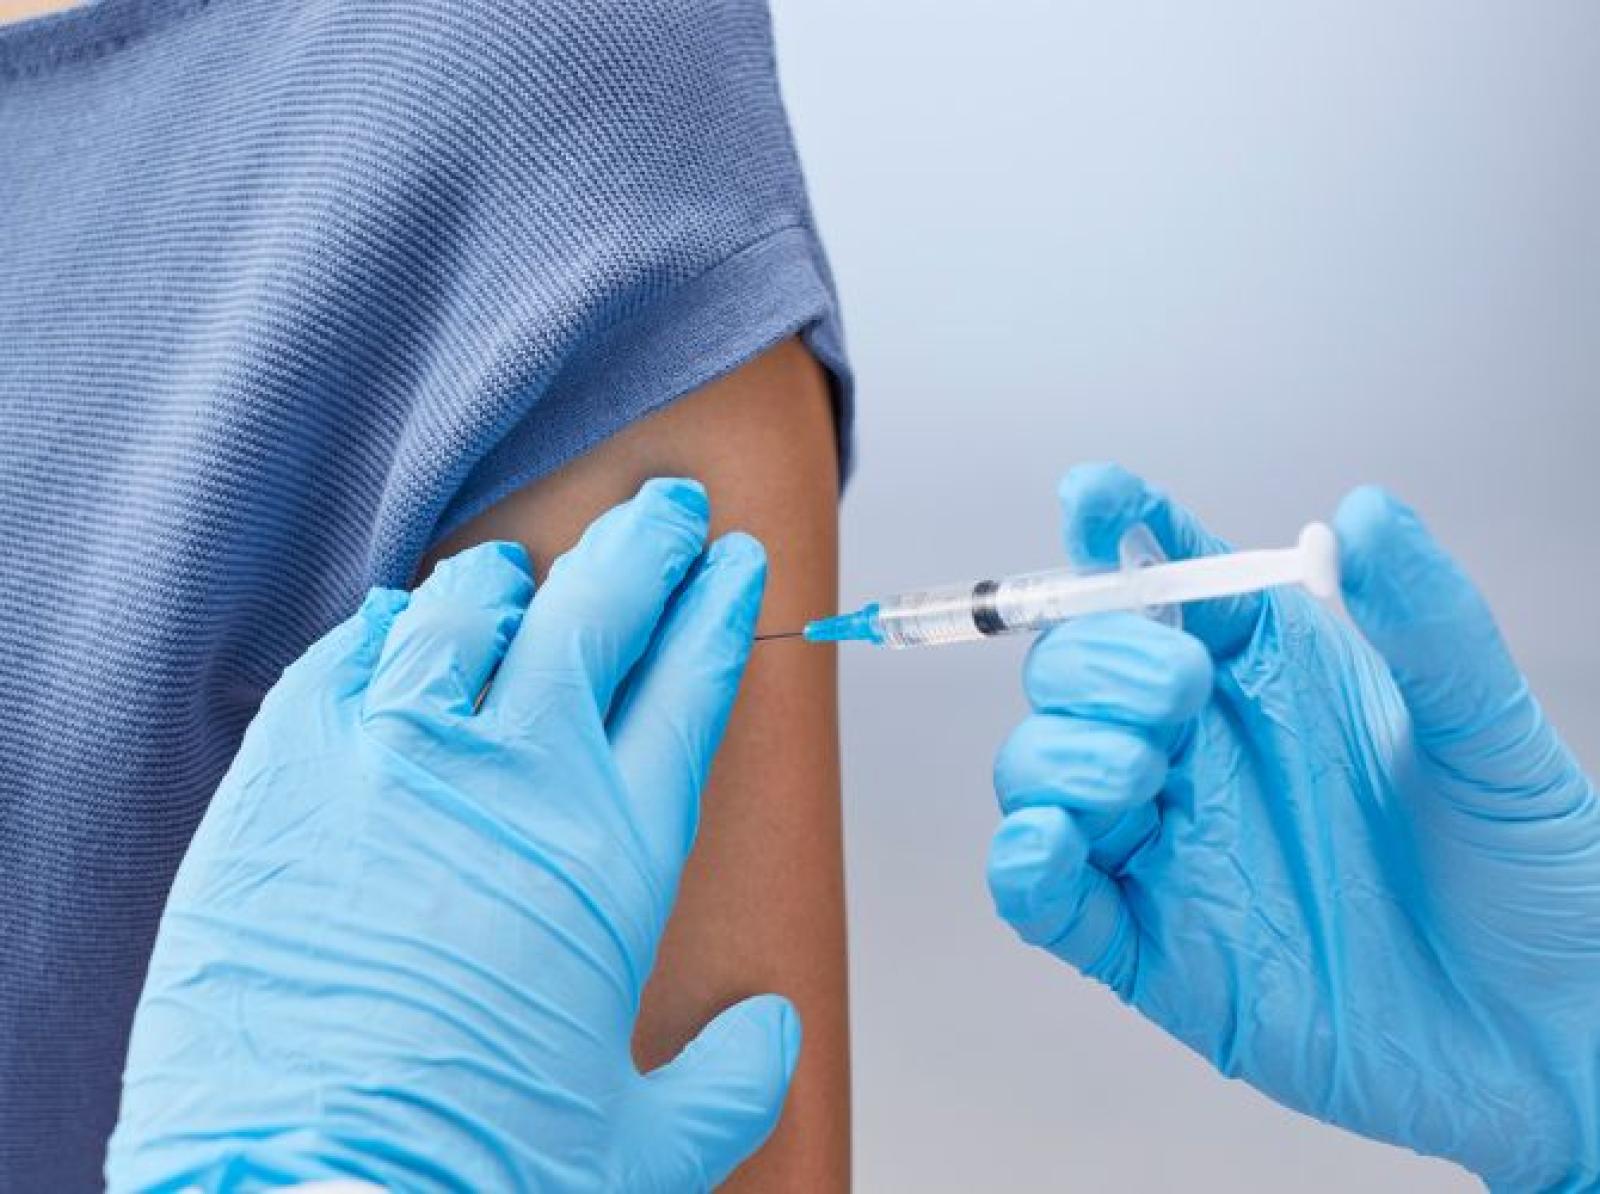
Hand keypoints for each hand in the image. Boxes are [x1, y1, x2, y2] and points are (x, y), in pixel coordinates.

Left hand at [107, 479, 798, 1191]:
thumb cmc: (474, 1176)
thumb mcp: (642, 1145)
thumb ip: (725, 1079)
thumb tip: (771, 1040)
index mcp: (615, 848)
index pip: (689, 682)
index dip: (719, 609)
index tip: (733, 565)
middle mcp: (515, 776)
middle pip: (597, 612)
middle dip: (646, 547)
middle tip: (667, 513)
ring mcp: (393, 761)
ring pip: (467, 609)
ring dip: (513, 578)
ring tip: (526, 569)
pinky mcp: (286, 776)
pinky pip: (348, 656)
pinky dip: (386, 629)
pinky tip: (398, 622)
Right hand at [987, 463, 1599, 1188]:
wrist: (1549, 1031)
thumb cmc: (1532, 876)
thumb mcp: (1490, 731)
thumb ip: (1427, 622)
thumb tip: (1366, 512)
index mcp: (1268, 679)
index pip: (1164, 581)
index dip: (1117, 532)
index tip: (1094, 497)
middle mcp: (1198, 751)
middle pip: (1074, 667)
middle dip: (1097, 659)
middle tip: (1181, 692)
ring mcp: (1164, 846)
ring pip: (1039, 768)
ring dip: (1061, 752)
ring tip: (1143, 774)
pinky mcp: (1147, 944)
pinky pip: (1043, 896)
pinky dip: (1021, 863)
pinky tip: (1052, 845)